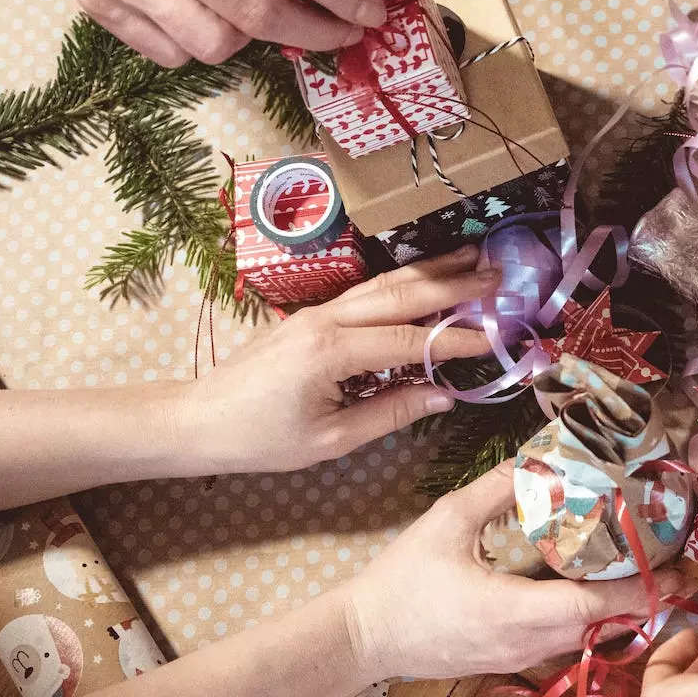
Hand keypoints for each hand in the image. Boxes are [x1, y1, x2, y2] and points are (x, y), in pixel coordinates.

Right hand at [0, 0, 389, 66]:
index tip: (370, 8)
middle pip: (257, 11)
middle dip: (316, 29)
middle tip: (346, 32)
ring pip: (216, 43)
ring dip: (255, 38)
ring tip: (266, 16)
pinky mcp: (98, 7)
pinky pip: (171, 53)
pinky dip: (203, 45)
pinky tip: (210, 18)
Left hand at [175, 248, 496, 473]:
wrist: (199, 419)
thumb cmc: (260, 438)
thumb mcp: (330, 440)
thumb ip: (390, 414)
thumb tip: (444, 397)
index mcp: (331, 352)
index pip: (408, 340)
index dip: (454, 339)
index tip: (496, 336)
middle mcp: (326, 320)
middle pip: (400, 294)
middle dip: (452, 283)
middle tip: (497, 274)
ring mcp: (317, 311)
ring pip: (383, 283)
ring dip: (430, 270)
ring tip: (472, 256)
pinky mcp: (311, 314)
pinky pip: (366, 292)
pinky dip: (402, 283)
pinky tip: (426, 276)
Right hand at [346, 463, 685, 679]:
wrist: (362, 638)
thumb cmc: (402, 580)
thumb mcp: (446, 521)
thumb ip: (495, 489)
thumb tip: (535, 458)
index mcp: (518, 612)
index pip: (597, 606)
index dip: (642, 589)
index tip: (677, 569)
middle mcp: (528, 644)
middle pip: (603, 627)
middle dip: (641, 598)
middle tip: (670, 562)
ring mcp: (519, 659)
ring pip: (585, 640)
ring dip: (616, 612)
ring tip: (640, 574)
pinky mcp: (508, 663)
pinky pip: (562, 645)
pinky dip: (587, 622)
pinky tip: (590, 591)